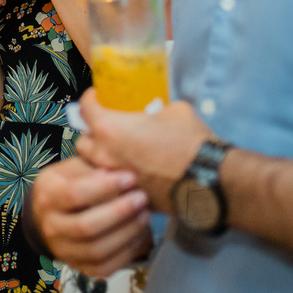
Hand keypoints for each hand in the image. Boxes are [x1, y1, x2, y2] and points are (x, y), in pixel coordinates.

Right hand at [31, 156, 152, 277]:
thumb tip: (116, 172)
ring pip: (96, 250)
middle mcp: (50, 226)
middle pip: (86, 226)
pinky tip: (138, 235)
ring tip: (145, 215)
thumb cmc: (69, 183)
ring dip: (126, 233)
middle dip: (120, 212)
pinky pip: (104, 268)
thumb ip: (93, 167)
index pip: (75, 194)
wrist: (50, 215)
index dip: (106, 187)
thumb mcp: (74, 168)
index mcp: (47, 195)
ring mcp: (63, 251)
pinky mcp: (78, 267)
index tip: (131, 177)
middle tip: (142, 198)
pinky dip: (125, 253)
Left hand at [75, 90, 209, 212]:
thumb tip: (156, 110)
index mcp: (111, 129)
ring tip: (118, 150)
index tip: (98, 96)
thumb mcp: (174, 110)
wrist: (210, 180)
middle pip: (83, 141)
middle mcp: (106, 155)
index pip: (85, 108)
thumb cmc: (191, 141)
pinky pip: (112, 184)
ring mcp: (116, 179)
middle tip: (106, 126)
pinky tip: (133, 170)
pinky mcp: (129, 196)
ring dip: (100, 156)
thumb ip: (155, 108)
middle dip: (91, 132)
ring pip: (94, 166)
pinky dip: (116, 176)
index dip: (91, 98)